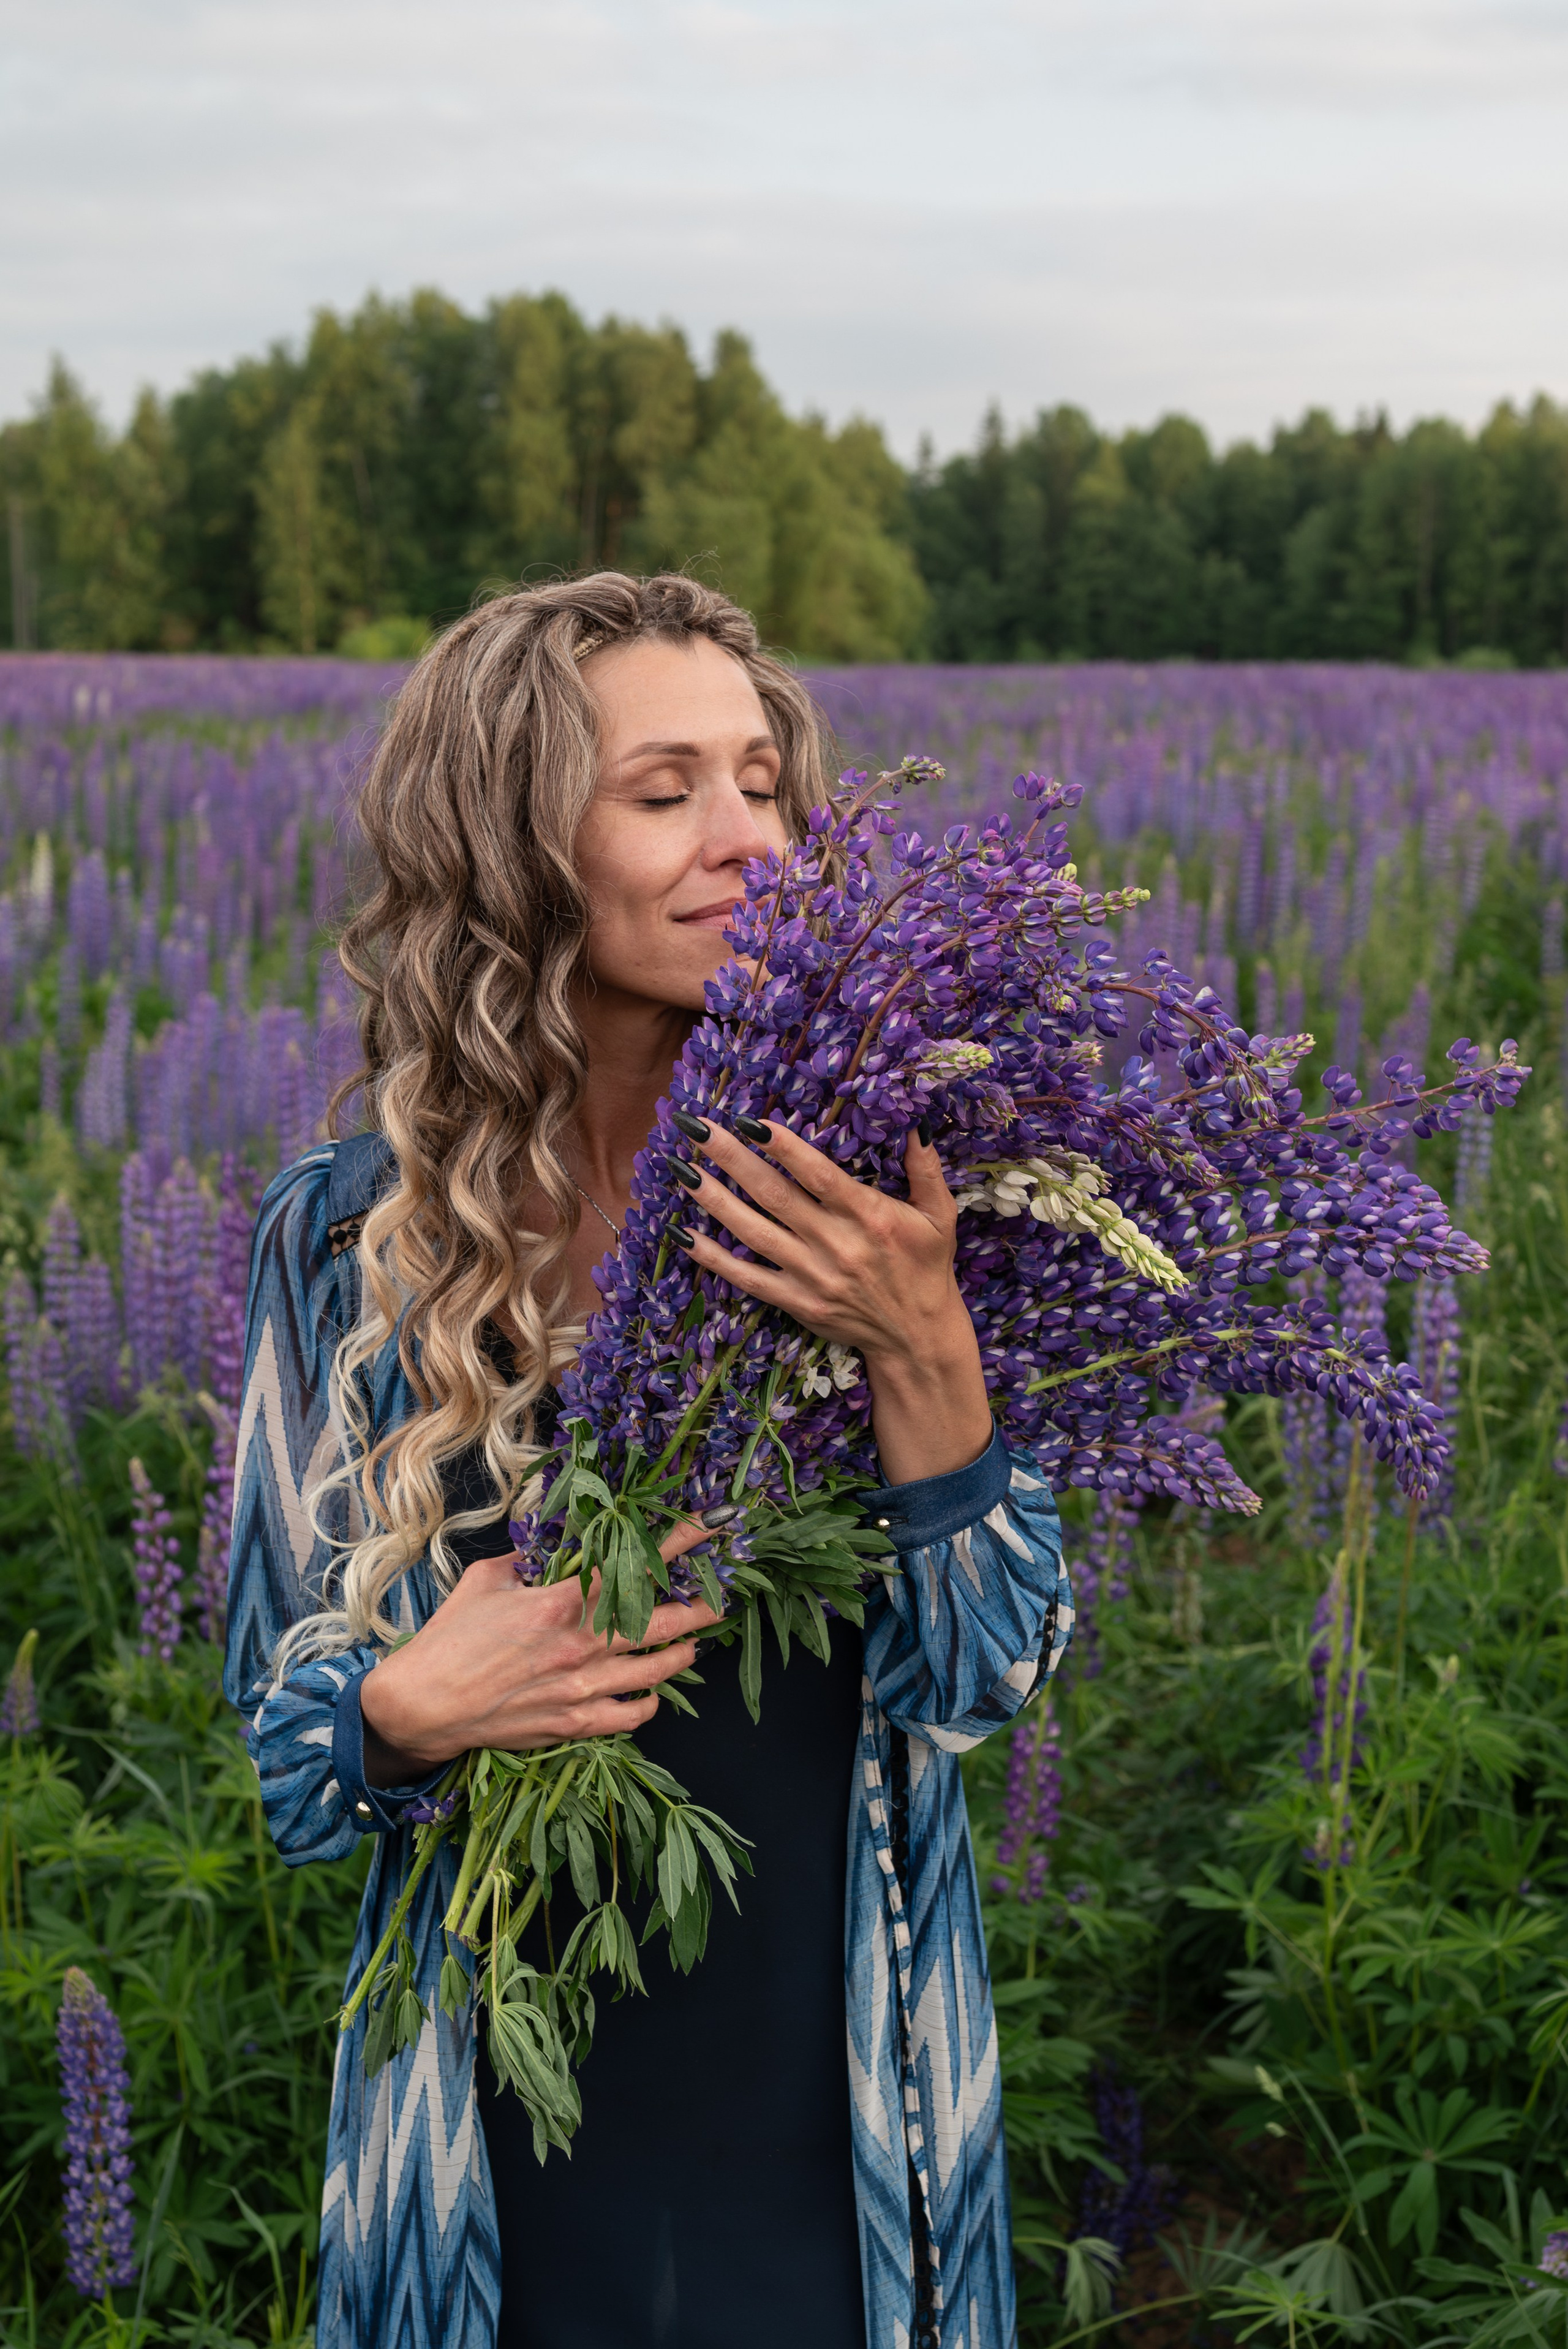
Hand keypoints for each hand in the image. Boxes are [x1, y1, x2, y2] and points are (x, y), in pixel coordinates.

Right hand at [358, 1520, 722, 1785]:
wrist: (421, 1706)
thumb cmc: (449, 1639)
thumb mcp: (486, 1580)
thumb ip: (527, 1562)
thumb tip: (551, 1550)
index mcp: (560, 1603)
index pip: (633, 1567)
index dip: (679, 1544)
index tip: (710, 1528)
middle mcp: (580, 1646)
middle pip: (662, 1625)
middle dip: (699, 1608)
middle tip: (721, 1598)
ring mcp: (580, 1690)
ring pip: (656, 1672)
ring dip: (682, 1654)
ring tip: (696, 1643)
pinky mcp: (572, 1725)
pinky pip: (631, 1716)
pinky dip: (649, 1702)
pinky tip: (653, 1692)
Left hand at [672, 1118, 992, 1486]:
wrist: (918, 1337)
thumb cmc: (927, 1268)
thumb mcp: (940, 1216)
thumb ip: (926, 1170)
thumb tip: (920, 1126)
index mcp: (869, 1215)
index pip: (818, 1174)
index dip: (783, 1147)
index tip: (750, 1121)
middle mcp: (836, 1244)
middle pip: (774, 1195)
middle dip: (732, 1159)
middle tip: (697, 1129)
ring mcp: (812, 1276)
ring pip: (753, 1232)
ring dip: (715, 1200)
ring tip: (683, 1171)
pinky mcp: (797, 1302)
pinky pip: (747, 1277)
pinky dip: (714, 1258)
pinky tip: (684, 1234)